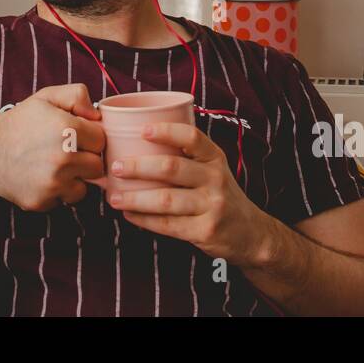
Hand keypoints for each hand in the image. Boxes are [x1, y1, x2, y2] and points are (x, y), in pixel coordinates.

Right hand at [0, 83, 106, 211]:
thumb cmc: (19, 122)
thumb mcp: (47, 97)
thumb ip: (77, 95)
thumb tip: (97, 115)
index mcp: (68, 130)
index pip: (101, 141)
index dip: (89, 138)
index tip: (76, 136)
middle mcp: (63, 158)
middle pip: (97, 166)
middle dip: (85, 159)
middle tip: (66, 152)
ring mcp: (52, 183)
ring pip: (83, 188)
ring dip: (74, 179)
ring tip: (54, 166)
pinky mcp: (42, 201)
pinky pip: (64, 200)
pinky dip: (57, 192)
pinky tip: (42, 178)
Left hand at [107, 122, 267, 266]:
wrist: (250, 232)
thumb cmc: (218, 194)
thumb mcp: (212, 169)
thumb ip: (184, 157)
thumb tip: (134, 146)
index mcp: (214, 158)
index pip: (192, 137)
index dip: (167, 131)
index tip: (142, 130)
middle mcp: (215, 179)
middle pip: (171, 168)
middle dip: (138, 167)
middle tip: (114, 166)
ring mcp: (212, 206)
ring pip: (165, 199)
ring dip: (135, 198)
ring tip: (113, 197)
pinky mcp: (204, 230)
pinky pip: (167, 224)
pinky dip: (144, 219)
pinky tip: (129, 214)